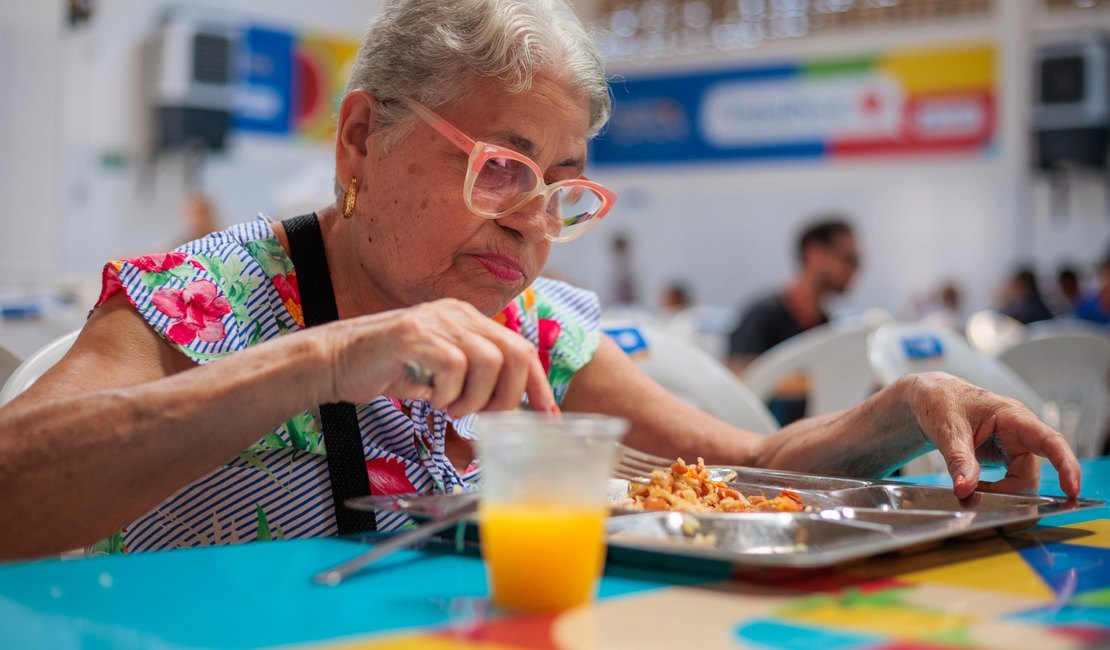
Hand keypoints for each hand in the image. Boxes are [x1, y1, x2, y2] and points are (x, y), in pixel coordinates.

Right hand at [320, 298, 556, 415]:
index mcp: (468, 319)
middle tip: (484, 416)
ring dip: (475, 397)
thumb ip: (472, 380)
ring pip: (490, 361)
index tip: (547, 416)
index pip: (521, 348)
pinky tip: (429, 398)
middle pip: (515, 353)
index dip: (538, 385)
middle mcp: (457, 314)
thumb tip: (508, 410)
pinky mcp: (415, 336)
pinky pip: (455, 367)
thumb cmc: (385, 370)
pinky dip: (448, 393)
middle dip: (508, 396)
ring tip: (449, 407)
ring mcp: (436, 322)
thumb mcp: (438, 373)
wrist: (332, 361)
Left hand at [901, 372, 1080, 498]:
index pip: (1049, 441)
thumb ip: (959, 460)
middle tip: (980, 497)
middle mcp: (1019, 432)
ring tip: (970, 489)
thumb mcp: (947, 429)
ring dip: (1001, 492)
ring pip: (1020, 480)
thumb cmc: (942, 401)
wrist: (930, 398)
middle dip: (1011, 491)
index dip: (1065, 465)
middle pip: (1030, 472)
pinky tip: (974, 488)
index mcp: (1013, 416)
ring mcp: (1013, 445)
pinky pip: (1009, 481)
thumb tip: (965, 489)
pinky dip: (995, 490)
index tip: (1071, 489)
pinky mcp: (1004, 457)